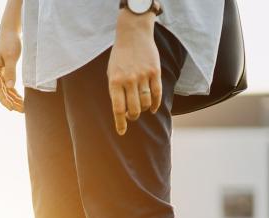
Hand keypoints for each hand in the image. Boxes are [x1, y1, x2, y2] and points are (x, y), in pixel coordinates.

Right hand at [0, 2, 23, 112]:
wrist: (9, 31)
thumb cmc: (10, 42)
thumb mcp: (11, 56)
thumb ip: (10, 71)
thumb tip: (10, 86)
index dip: (4, 100)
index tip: (11, 108)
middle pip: (2, 92)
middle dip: (10, 102)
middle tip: (21, 111)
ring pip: (5, 90)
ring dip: (13, 98)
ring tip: (22, 107)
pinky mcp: (5, 71)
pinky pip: (9, 85)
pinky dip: (14, 92)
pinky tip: (20, 98)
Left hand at [108, 10, 161, 134]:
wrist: (133, 35)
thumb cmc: (120, 57)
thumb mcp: (111, 73)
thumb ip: (116, 91)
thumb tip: (122, 111)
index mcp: (114, 82)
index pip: (118, 109)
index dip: (120, 123)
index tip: (122, 132)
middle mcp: (128, 81)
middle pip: (133, 109)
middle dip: (133, 116)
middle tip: (132, 116)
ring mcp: (142, 76)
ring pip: (146, 102)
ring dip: (144, 109)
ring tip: (141, 109)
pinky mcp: (155, 72)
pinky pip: (157, 93)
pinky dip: (155, 103)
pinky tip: (153, 108)